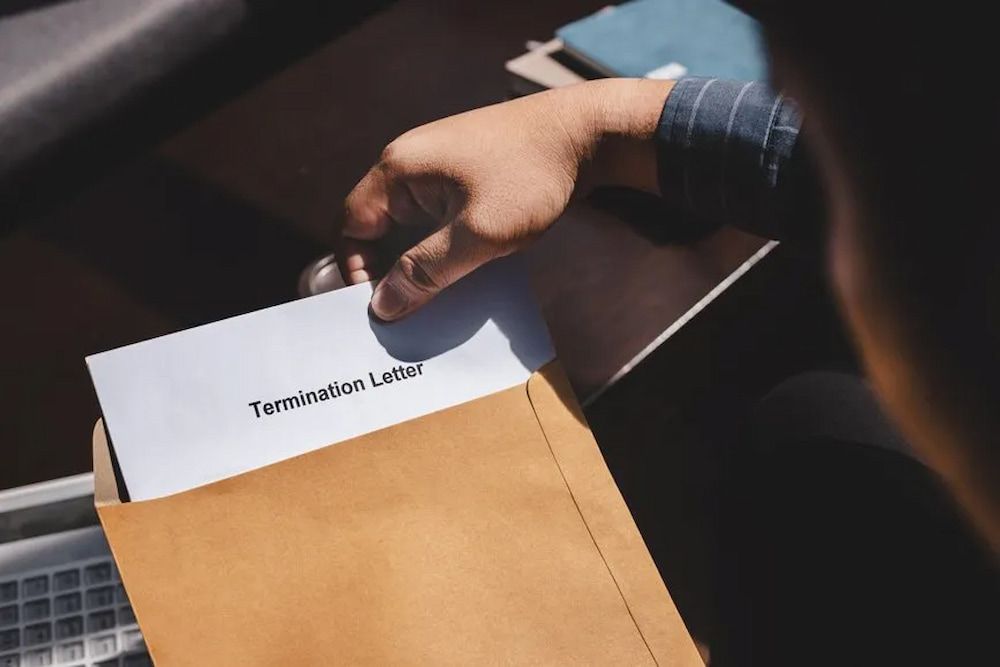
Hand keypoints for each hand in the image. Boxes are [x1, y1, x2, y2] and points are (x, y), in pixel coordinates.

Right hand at [340, 79, 673, 319]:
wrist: (587, 134)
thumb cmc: (532, 177)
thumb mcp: (478, 234)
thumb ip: (427, 270)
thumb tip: (383, 305)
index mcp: (399, 168)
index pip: (351, 225)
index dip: (355, 270)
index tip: (377, 308)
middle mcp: (410, 162)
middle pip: (376, 226)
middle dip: (384, 270)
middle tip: (401, 314)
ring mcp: (437, 166)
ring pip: (409, 225)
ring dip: (416, 261)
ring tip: (430, 301)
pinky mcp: (463, 173)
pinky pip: (436, 217)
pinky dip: (440, 246)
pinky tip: (459, 274)